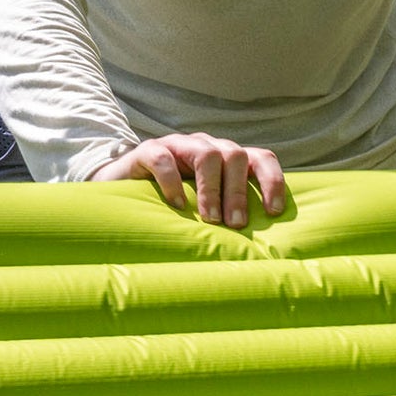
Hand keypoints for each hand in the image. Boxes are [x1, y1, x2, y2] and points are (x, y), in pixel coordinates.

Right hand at [100, 132, 286, 228]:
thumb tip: (261, 249)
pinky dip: (173, 181)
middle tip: (236, 225)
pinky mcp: (149, 150)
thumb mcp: (205, 208)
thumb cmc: (173, 205)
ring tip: (211, 218)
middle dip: (238, 192)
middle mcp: (206, 147)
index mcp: (226, 159)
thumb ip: (229, 215)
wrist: (122, 189)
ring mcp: (178, 145)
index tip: (274, 211)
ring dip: (212, 189)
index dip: (272, 181)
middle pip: (235, 155)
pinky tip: (177, 205)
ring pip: (206, 153)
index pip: (260, 158)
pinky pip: (165, 159)